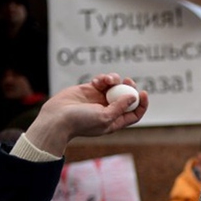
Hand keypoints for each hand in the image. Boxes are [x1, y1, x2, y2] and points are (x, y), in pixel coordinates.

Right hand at [24, 73, 147, 157]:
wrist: (57, 118)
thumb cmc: (81, 122)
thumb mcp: (105, 117)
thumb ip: (120, 107)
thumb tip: (134, 97)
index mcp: (115, 121)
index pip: (134, 113)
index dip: (141, 104)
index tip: (143, 93)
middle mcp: (109, 110)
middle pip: (126, 97)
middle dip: (129, 88)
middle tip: (129, 81)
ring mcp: (99, 99)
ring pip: (114, 86)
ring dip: (114, 80)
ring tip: (108, 80)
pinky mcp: (90, 89)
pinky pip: (102, 81)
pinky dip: (102, 79)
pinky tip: (96, 81)